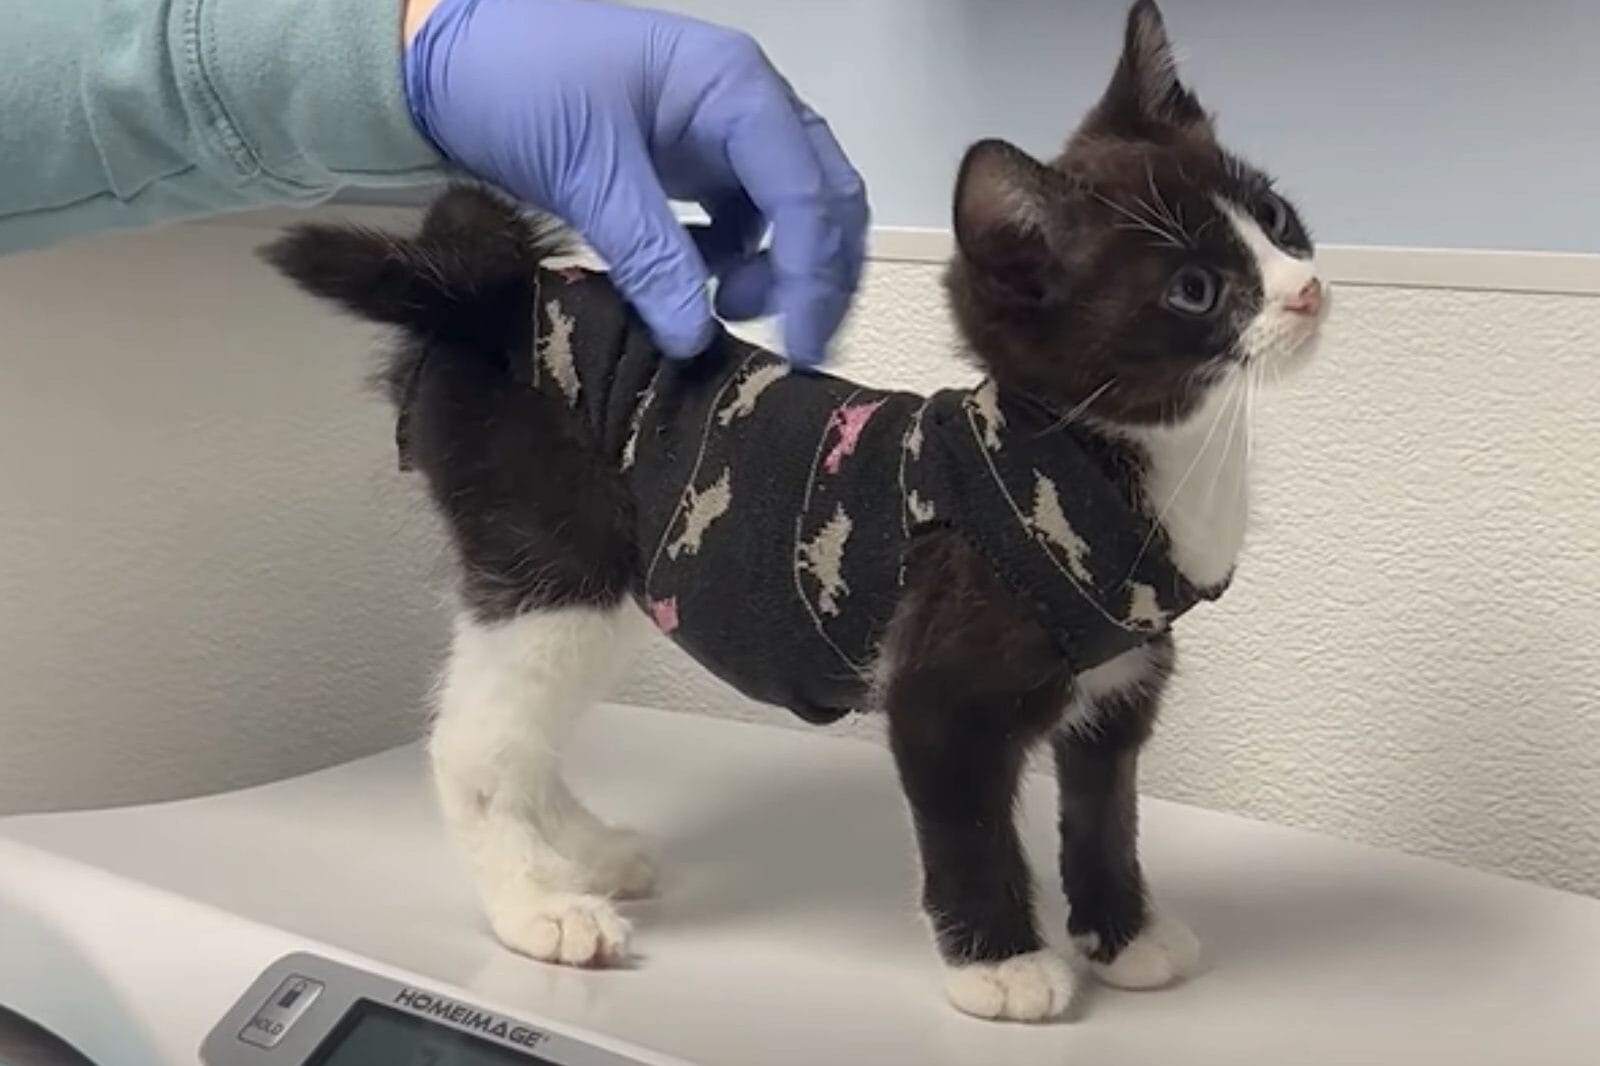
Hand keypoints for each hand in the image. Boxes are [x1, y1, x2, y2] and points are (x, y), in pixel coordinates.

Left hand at [402, 0, 868, 365]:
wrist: (446, 57)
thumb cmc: (518, 83)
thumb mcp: (587, 171)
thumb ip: (649, 254)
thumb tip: (695, 341)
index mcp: (736, 88)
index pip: (806, 191)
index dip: (812, 276)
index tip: (800, 349)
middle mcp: (748, 104)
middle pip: (826, 197)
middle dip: (819, 275)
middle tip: (794, 347)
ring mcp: (724, 133)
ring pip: (796, 212)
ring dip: (783, 269)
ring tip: (725, 307)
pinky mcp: (695, 163)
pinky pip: (747, 220)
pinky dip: (741, 261)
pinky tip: (699, 284)